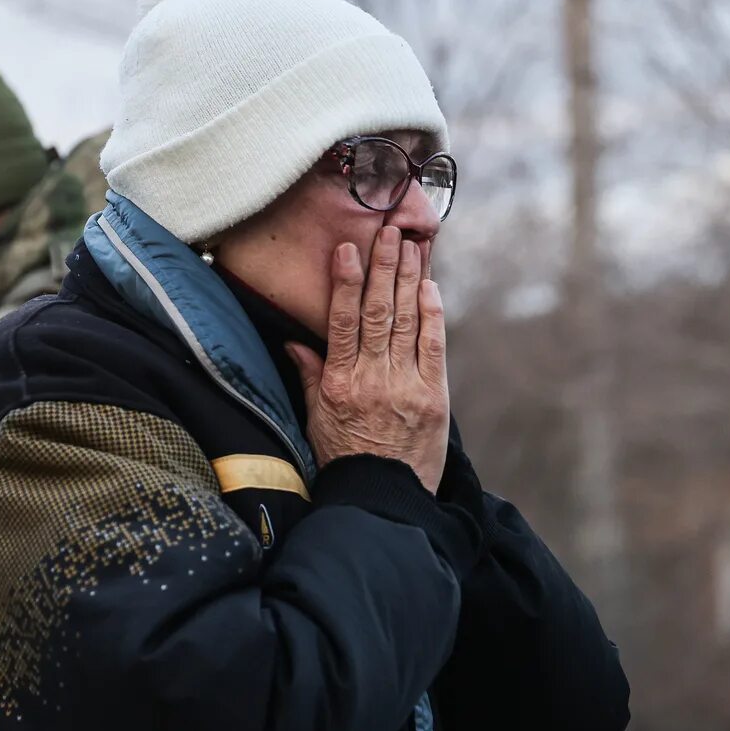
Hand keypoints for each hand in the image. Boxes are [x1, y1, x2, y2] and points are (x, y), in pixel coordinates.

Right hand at [286, 226, 449, 491]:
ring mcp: (405, 386)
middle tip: (388, 231)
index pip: (342, 321)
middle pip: (378, 312)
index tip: (348, 249)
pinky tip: (429, 286)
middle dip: (383, 267)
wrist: (382, 499)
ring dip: (409, 279)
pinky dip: (432, 314)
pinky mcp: (434, 397)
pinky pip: (433, 347)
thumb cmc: (344, 460)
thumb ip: (309, 376)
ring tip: (411, 245)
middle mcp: (372, 378)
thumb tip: (295, 341)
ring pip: (406, 321)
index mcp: (338, 382)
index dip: (346, 282)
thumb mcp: (315, 419)